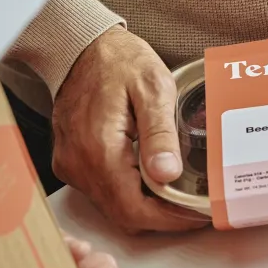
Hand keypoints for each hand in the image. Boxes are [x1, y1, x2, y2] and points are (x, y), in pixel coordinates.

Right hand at [52, 26, 205, 232]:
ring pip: (112, 208)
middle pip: (124, 215)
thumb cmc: (119, 62)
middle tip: (193, 209)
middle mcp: (79, 164)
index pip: (135, 208)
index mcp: (99, 148)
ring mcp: (71, 166)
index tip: (197, 215)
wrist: (82, 47)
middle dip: (162, 218)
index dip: (169, 219)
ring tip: (178, 198)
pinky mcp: (70, 163)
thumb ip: (160, 133)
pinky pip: (101, 194)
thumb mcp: (152, 87)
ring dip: (146, 209)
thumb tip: (167, 173)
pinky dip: (128, 196)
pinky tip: (152, 184)